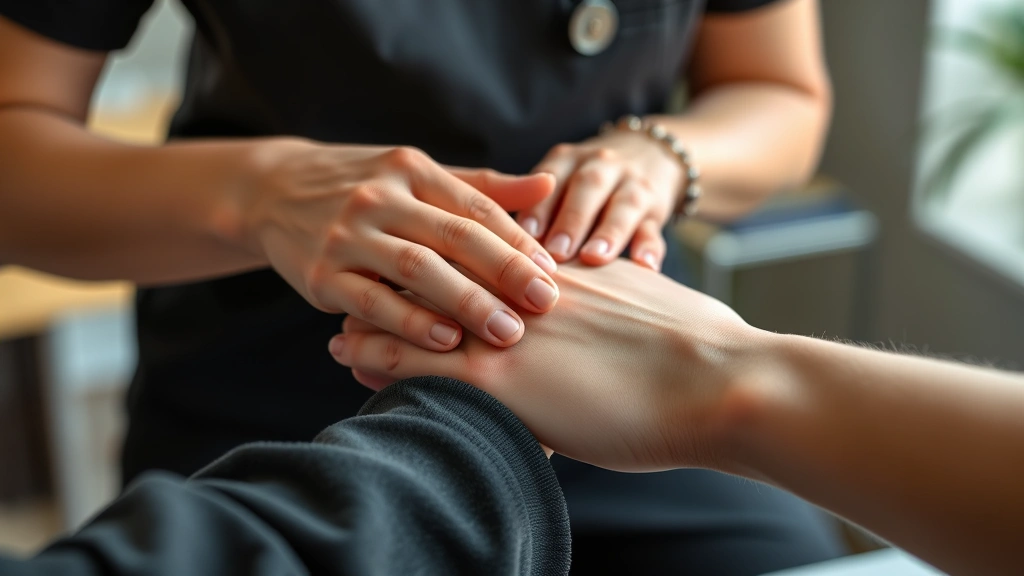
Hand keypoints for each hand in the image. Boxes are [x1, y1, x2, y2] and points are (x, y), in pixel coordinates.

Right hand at [240, 139, 559, 349]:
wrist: (272, 192)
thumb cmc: (362, 188)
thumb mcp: (415, 178)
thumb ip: (480, 189)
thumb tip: (547, 188)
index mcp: (411, 169)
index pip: (475, 207)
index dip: (518, 241)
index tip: (554, 273)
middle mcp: (379, 197)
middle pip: (453, 236)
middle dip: (504, 272)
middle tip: (545, 305)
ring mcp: (346, 235)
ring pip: (416, 269)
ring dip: (466, 302)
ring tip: (507, 332)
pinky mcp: (320, 275)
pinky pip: (371, 302)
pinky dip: (409, 322)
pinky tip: (444, 341)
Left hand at [330, 259, 768, 471]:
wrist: (719, 380)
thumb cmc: (702, 353)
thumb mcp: (651, 309)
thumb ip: (617, 302)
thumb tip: (618, 316)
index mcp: (562, 275)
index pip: (486, 261)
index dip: (447, 265)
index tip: (418, 269)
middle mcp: (525, 293)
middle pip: (444, 281)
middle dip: (400, 288)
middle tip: (362, 291)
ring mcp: (509, 333)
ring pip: (420, 318)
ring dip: (377, 322)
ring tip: (342, 332)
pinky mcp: (501, 380)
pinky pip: (420, 367)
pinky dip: (380, 360)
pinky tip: (353, 363)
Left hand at [519, 130, 683, 269]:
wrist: (650, 152)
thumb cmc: (583, 184)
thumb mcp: (560, 180)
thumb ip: (536, 209)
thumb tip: (501, 253)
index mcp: (569, 161)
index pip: (551, 177)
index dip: (539, 205)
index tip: (525, 233)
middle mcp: (603, 166)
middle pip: (588, 188)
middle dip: (572, 220)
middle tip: (557, 252)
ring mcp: (634, 186)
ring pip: (625, 206)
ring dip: (609, 233)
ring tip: (595, 259)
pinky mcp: (657, 211)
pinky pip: (655, 229)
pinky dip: (650, 248)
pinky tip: (645, 267)